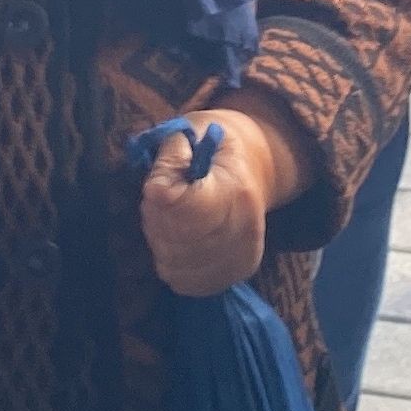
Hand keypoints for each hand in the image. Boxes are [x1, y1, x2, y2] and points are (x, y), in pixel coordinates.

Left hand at [140, 95, 315, 296]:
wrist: (255, 169)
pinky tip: (179, 239)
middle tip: (162, 200)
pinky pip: (182, 280)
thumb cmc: (218, 147)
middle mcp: (243, 231)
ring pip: (172, 263)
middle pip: (173, 238)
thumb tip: (156, 186)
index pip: (179, 206)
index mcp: (236, 189)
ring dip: (160, 240)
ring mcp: (239, 259)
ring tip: (172, 217)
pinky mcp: (232, 276)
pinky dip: (170, 261)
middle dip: (155, 218)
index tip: (159, 183)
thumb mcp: (196, 130)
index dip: (157, 195)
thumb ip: (172, 150)